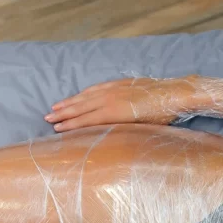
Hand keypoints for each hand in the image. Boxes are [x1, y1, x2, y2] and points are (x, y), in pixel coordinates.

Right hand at [45, 76, 200, 131]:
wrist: (175, 93)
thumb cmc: (161, 115)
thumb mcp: (142, 128)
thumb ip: (122, 131)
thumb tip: (107, 138)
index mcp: (115, 112)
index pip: (87, 119)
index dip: (71, 124)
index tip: (57, 129)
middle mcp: (111, 98)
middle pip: (82, 107)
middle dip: (64, 113)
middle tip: (48, 118)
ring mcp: (114, 89)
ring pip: (86, 96)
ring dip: (70, 102)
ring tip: (56, 107)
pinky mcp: (119, 83)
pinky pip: (96, 88)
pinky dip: (84, 93)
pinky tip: (78, 96)